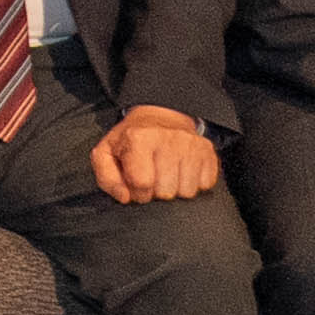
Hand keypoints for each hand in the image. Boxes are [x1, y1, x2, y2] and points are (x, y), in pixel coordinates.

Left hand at [92, 104, 218, 205]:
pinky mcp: (208, 151)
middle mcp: (168, 139)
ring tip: (166, 174)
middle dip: (156, 191)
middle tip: (152, 176)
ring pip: (187, 192)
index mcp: (139, 138)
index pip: (142, 184)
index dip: (137, 192)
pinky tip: (181, 171)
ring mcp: (191, 145)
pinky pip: (205, 185)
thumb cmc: (132, 139)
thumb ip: (107, 179)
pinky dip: (193, 183)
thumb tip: (124, 197)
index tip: (136, 183)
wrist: (159, 117)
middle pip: (166, 192)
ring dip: (175, 189)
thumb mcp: (106, 153)